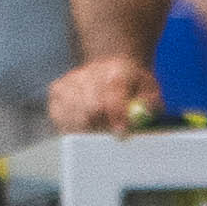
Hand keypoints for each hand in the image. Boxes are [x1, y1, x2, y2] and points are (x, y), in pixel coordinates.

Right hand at [44, 53, 160, 135]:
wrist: (110, 71)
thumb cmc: (132, 87)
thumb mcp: (150, 92)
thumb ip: (150, 103)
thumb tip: (143, 114)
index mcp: (117, 70)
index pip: (113, 93)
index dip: (116, 115)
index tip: (121, 133)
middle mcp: (90, 72)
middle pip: (90, 106)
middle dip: (102, 127)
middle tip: (109, 135)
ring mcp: (70, 80)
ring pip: (74, 115)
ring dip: (88, 128)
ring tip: (99, 125)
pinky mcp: (56, 91)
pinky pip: (60, 117)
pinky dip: (73, 126)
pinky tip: (84, 121)